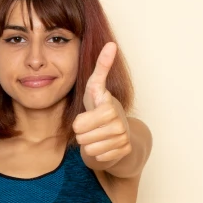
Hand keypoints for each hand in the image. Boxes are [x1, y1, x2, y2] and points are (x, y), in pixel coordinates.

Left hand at [73, 41, 131, 163]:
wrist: (120, 131)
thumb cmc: (102, 106)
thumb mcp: (96, 88)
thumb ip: (101, 67)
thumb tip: (111, 43)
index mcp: (109, 107)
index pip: (79, 125)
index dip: (78, 123)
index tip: (87, 117)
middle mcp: (119, 124)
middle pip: (82, 138)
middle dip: (83, 134)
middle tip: (92, 127)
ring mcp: (123, 139)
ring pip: (89, 149)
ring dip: (90, 143)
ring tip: (98, 135)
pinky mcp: (124, 152)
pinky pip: (98, 158)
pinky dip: (98, 153)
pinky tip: (105, 144)